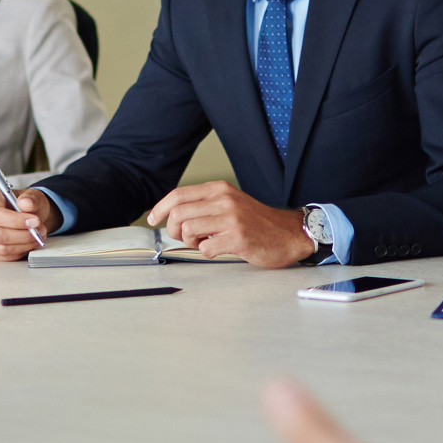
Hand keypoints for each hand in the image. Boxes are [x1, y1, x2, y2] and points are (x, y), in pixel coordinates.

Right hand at [0, 187, 60, 261]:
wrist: (30, 216)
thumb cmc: (28, 205)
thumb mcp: (34, 196)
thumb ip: (31, 198)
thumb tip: (26, 203)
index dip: (15, 220)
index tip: (35, 221)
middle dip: (24, 235)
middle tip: (40, 230)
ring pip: (2, 248)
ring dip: (25, 244)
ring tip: (38, 236)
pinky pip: (5, 257)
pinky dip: (21, 252)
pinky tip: (29, 243)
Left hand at [146, 182, 311, 266]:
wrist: (289, 233)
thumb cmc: (257, 222)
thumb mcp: (231, 203)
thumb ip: (205, 205)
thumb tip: (173, 216)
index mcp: (220, 189)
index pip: (179, 195)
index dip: (160, 208)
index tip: (153, 219)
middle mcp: (225, 200)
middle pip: (179, 214)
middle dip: (174, 230)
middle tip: (185, 237)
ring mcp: (232, 219)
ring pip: (188, 231)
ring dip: (191, 242)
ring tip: (206, 242)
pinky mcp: (238, 238)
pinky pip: (205, 248)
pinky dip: (207, 252)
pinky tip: (220, 248)